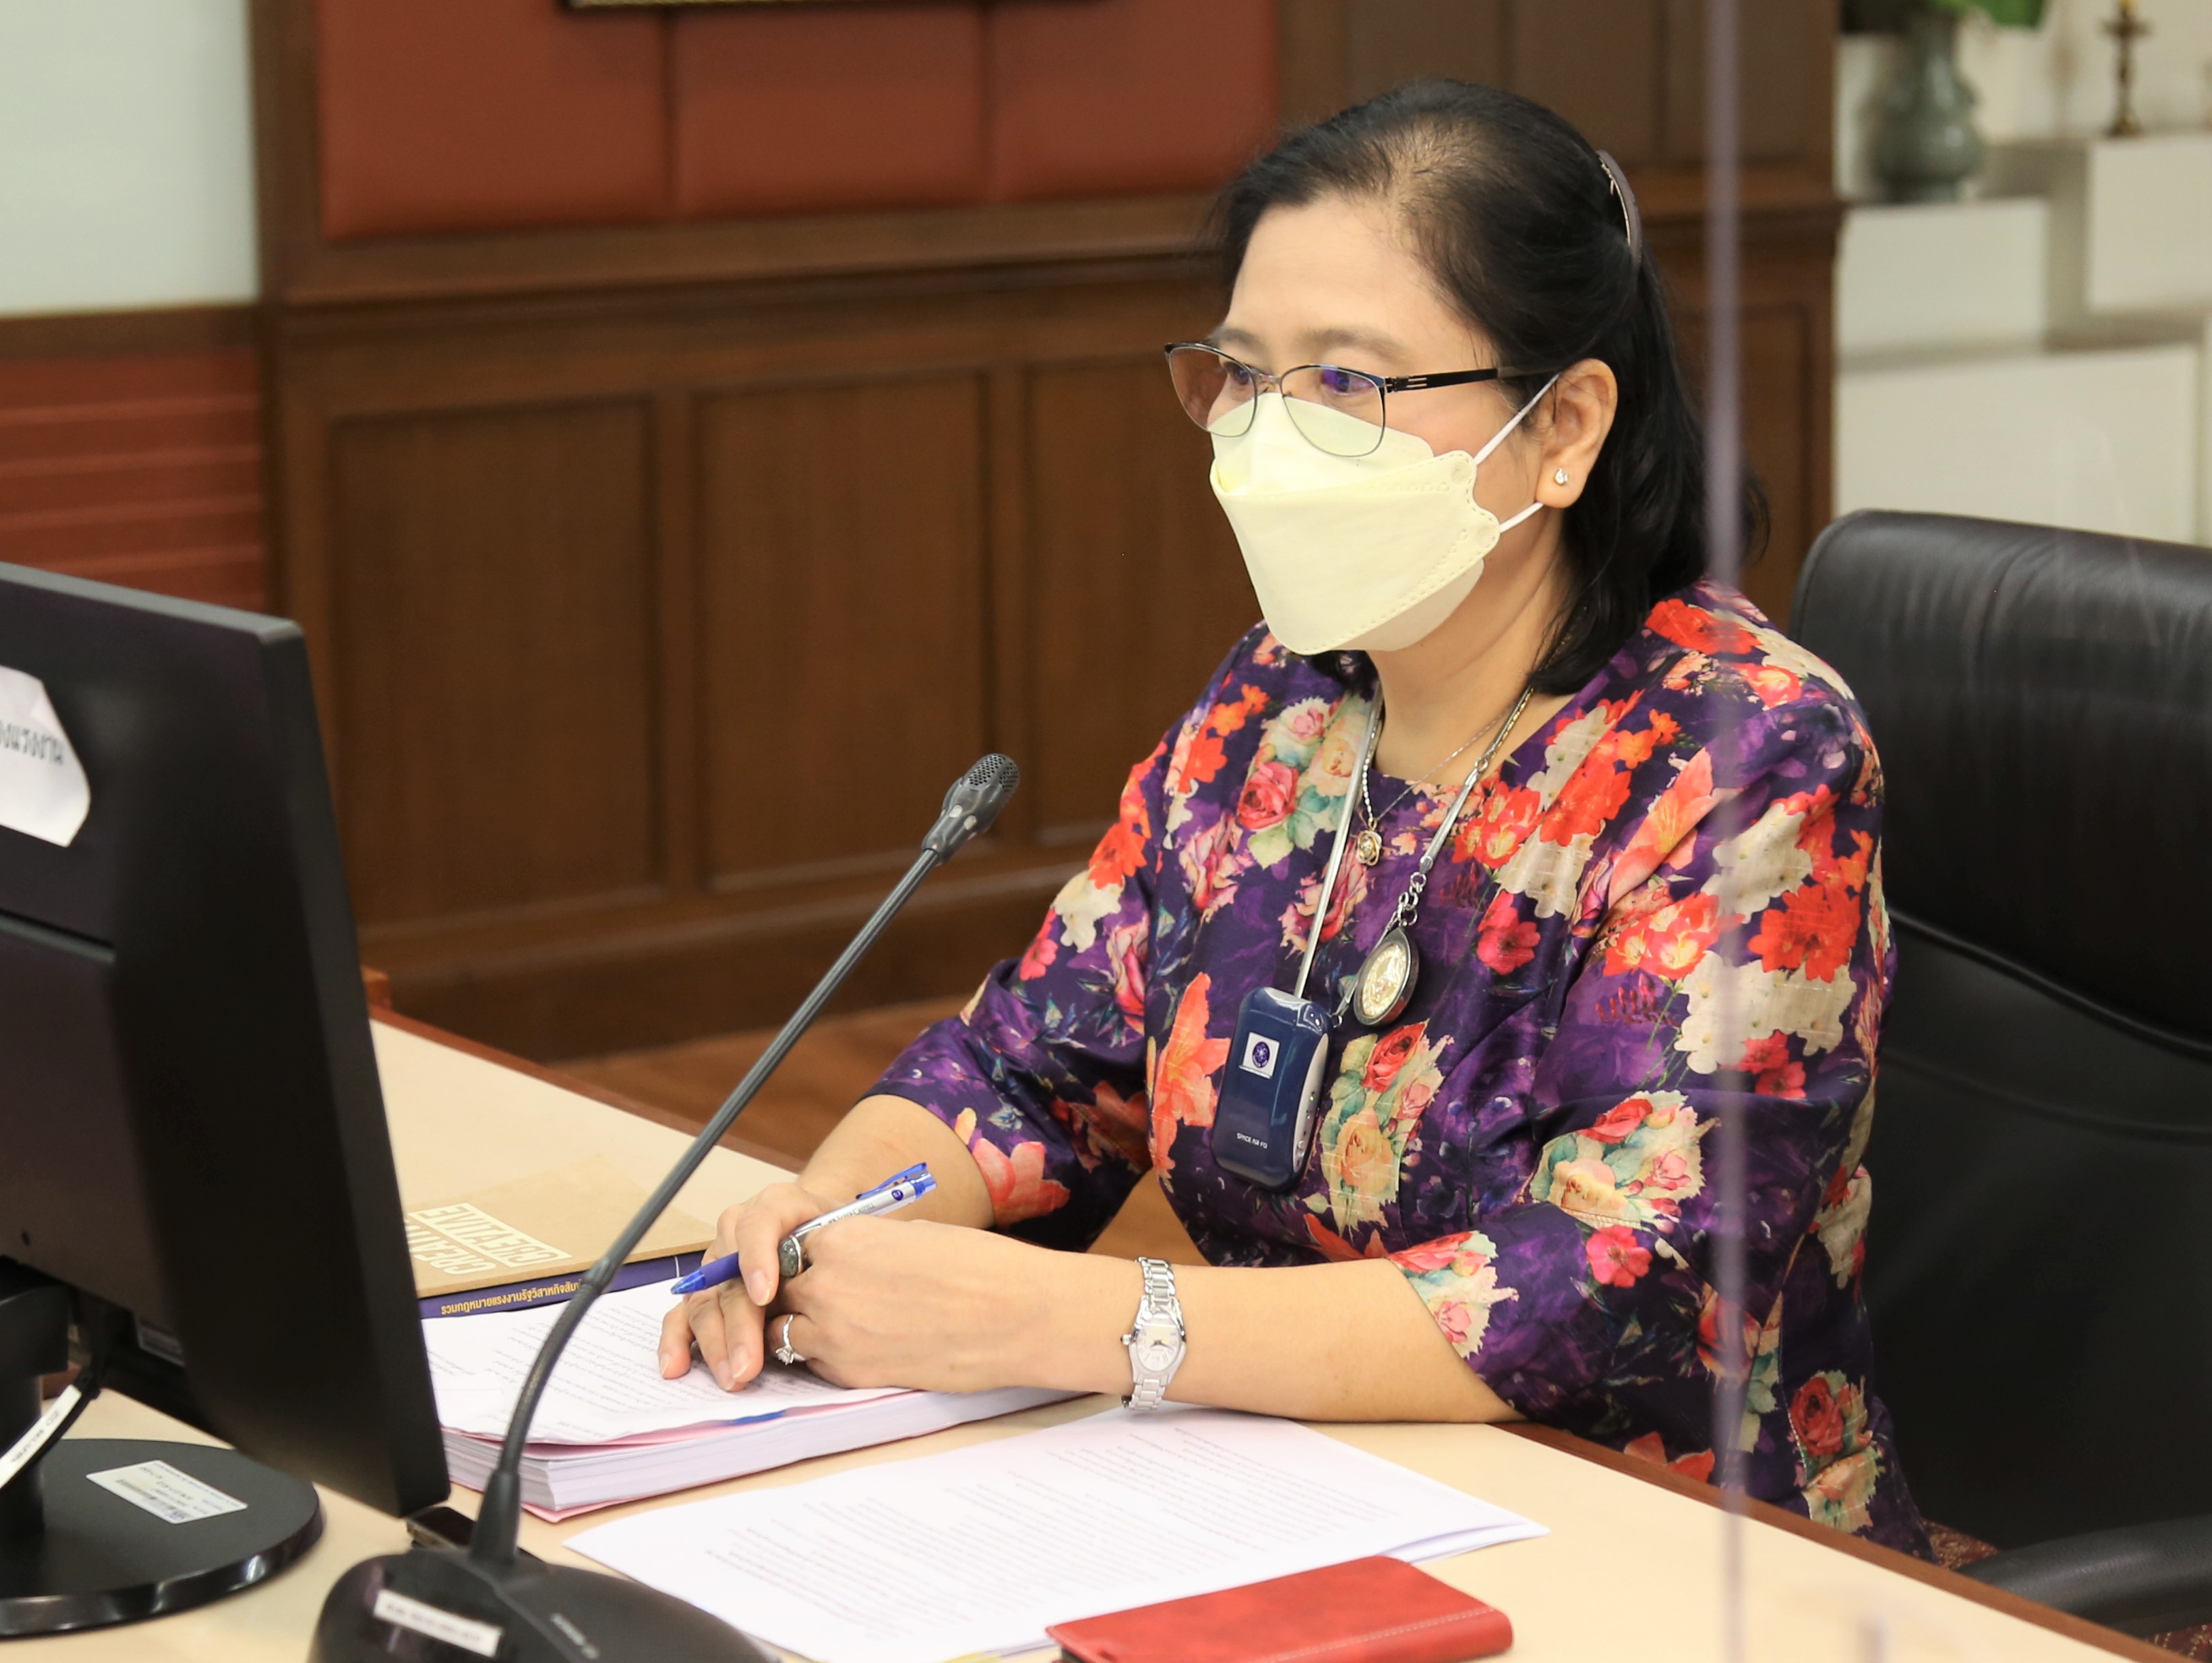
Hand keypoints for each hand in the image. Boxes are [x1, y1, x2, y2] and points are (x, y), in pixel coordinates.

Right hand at [658, 1182, 832, 1388]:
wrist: (821, 1229)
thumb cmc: (838, 1235)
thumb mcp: (849, 1228)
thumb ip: (842, 1246)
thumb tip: (840, 1285)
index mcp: (775, 1206)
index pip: (760, 1223)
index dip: (758, 1258)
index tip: (765, 1295)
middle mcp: (738, 1231)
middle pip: (730, 1277)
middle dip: (738, 1325)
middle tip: (748, 1364)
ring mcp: (717, 1261)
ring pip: (707, 1301)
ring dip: (715, 1343)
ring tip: (732, 1376)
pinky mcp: (706, 1289)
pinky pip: (685, 1313)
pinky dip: (678, 1340)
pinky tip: (675, 1365)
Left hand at [776, 1216, 1115, 1394]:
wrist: (1015, 1314)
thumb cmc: (977, 1266)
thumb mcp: (910, 1235)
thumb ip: (864, 1245)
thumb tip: (847, 1257)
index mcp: (841, 1238)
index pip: (790, 1246)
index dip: (803, 1256)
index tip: (818, 1263)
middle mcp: (826, 1284)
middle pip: (778, 1290)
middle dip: (795, 1292)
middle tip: (824, 1296)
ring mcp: (835, 1333)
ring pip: (783, 1331)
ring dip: (802, 1327)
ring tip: (841, 1324)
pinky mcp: (851, 1373)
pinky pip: (813, 1363)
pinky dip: (825, 1356)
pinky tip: (861, 1346)